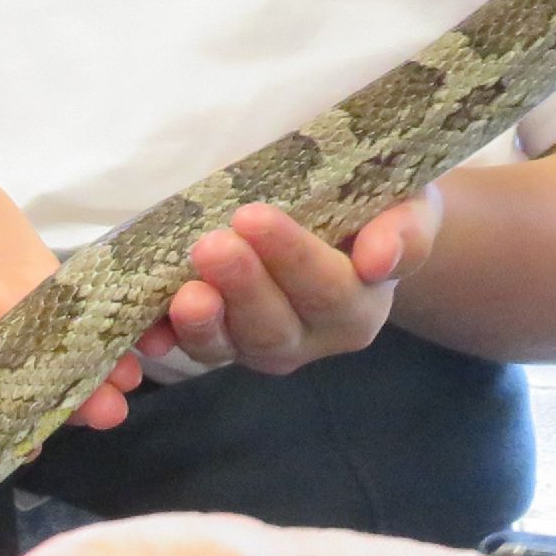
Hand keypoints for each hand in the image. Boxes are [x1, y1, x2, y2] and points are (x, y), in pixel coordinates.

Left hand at [158, 192, 439, 373]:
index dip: (292, 256)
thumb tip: (381, 259)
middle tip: (211, 245)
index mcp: (358, 307)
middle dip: (240, 287)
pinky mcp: (219, 342)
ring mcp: (259, 345)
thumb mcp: (409, 207)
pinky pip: (189, 348)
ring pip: (228, 346)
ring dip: (201, 323)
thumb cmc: (379, 208)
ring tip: (182, 293)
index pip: (327, 288)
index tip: (254, 216)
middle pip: (273, 325)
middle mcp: (310, 337)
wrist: (347, 223)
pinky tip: (147, 330)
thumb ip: (406, 233)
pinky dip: (165, 339)